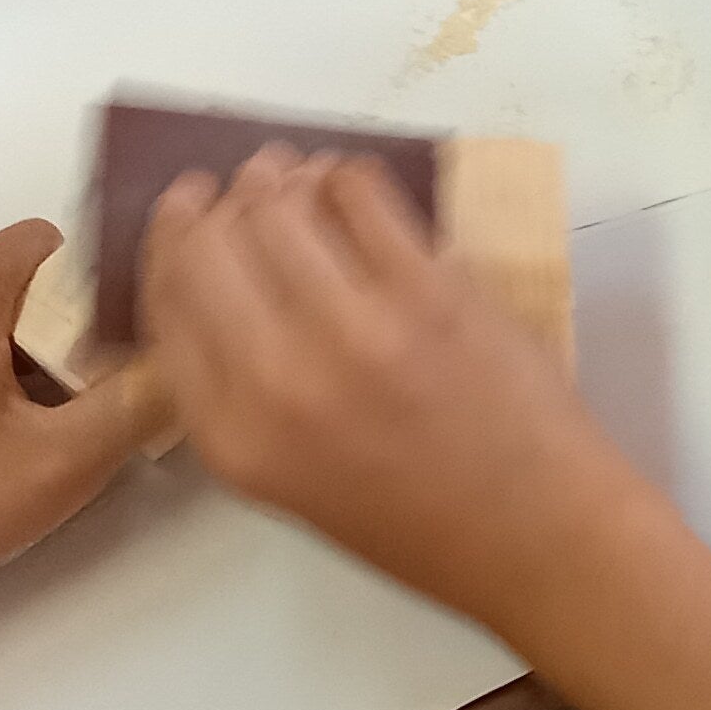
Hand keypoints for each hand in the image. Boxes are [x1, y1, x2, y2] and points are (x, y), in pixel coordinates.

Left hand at [0, 221, 168, 585]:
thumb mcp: (63, 460)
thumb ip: (142, 402)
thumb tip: (196, 371)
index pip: (53, 242)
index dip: (102, 286)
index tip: (118, 342)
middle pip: (33, 287)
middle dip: (77, 339)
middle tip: (85, 402)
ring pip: (6, 328)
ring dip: (42, 368)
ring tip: (50, 431)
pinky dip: (5, 390)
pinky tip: (11, 442)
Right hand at [139, 150, 663, 632]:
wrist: (542, 537)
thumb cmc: (426, 523)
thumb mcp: (295, 482)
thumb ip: (247, 396)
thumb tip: (230, 289)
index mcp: (233, 436)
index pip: (168, 306)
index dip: (171, 243)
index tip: (186, 213)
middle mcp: (278, 379)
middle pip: (211, 248)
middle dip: (219, 203)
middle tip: (244, 180)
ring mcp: (357, 330)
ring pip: (281, 210)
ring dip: (281, 178)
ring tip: (294, 172)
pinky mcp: (432, 294)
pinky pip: (364, 199)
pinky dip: (348, 178)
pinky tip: (351, 181)